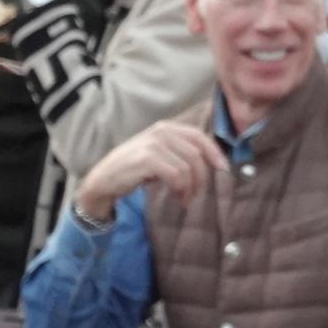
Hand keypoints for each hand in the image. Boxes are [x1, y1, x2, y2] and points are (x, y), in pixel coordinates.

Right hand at [76, 121, 228, 221]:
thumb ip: (180, 154)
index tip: (224, 169)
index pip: (199, 137)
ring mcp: (153, 143)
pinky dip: (181, 189)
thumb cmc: (134, 170)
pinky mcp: (147, 158)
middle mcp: (161, 131)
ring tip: (184, 199)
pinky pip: (177, 175)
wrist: (104, 179)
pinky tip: (176, 197)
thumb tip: (210, 164)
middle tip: (195, 195)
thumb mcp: (160, 156)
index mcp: (166, 128)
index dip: (215, 153)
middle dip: (201, 178)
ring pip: (188, 167)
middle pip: (197, 154)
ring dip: (190, 188)